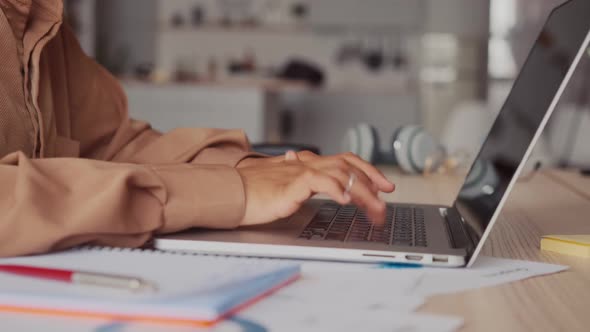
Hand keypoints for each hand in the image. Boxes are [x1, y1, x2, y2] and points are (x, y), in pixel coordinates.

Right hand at [239, 151, 393, 192]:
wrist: (227, 192)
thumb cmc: (249, 192)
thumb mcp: (279, 185)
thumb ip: (294, 178)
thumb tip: (301, 170)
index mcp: (304, 165)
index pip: (342, 160)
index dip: (366, 170)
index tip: (383, 185)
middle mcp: (305, 164)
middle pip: (347, 163)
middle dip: (372, 179)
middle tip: (387, 197)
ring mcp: (298, 172)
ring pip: (339, 173)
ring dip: (362, 191)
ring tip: (374, 209)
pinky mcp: (289, 184)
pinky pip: (319, 182)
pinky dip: (336, 188)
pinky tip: (346, 200)